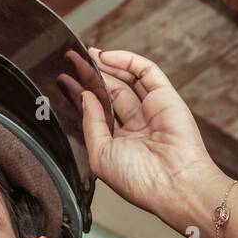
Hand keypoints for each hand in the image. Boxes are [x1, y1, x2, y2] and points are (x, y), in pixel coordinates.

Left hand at [57, 47, 224, 226]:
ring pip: (126, 80)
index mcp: (120, 144)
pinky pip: (145, 72)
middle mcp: (136, 127)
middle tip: (71, 60)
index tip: (63, 82)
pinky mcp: (166, 97)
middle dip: (90, 77)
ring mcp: (151, 110)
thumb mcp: (100, 155)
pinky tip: (106, 57)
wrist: (173, 183)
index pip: (96, 113)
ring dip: (106, 66)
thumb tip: (85, 96)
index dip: (80, 96)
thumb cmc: (138, 180)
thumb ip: (91, 124)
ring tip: (85, 55)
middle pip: (109, 94)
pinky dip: (126, 61)